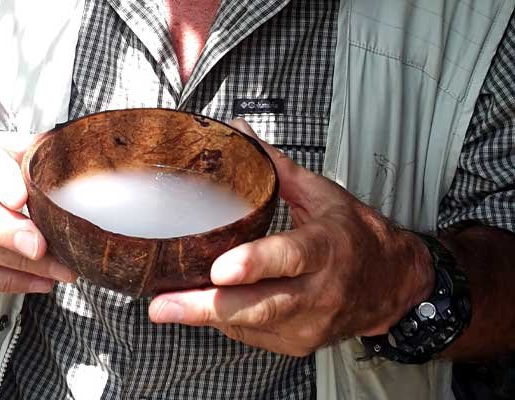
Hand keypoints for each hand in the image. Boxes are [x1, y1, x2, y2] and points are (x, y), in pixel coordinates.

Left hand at [147, 119, 433, 355]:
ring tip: (164, 306)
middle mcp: (320, 291)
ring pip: (249, 325)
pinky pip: (249, 334)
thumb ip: (274, 166)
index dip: (255, 264)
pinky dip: (224, 320)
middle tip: (163, 305)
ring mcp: (309, 324)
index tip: (221, 268)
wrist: (395, 285)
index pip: (290, 256)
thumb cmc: (355, 236)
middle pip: (260, 305)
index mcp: (326, 247)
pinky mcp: (296, 344)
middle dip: (207, 307)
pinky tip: (204, 304)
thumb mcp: (321, 195)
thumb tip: (237, 130)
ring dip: (204, 315)